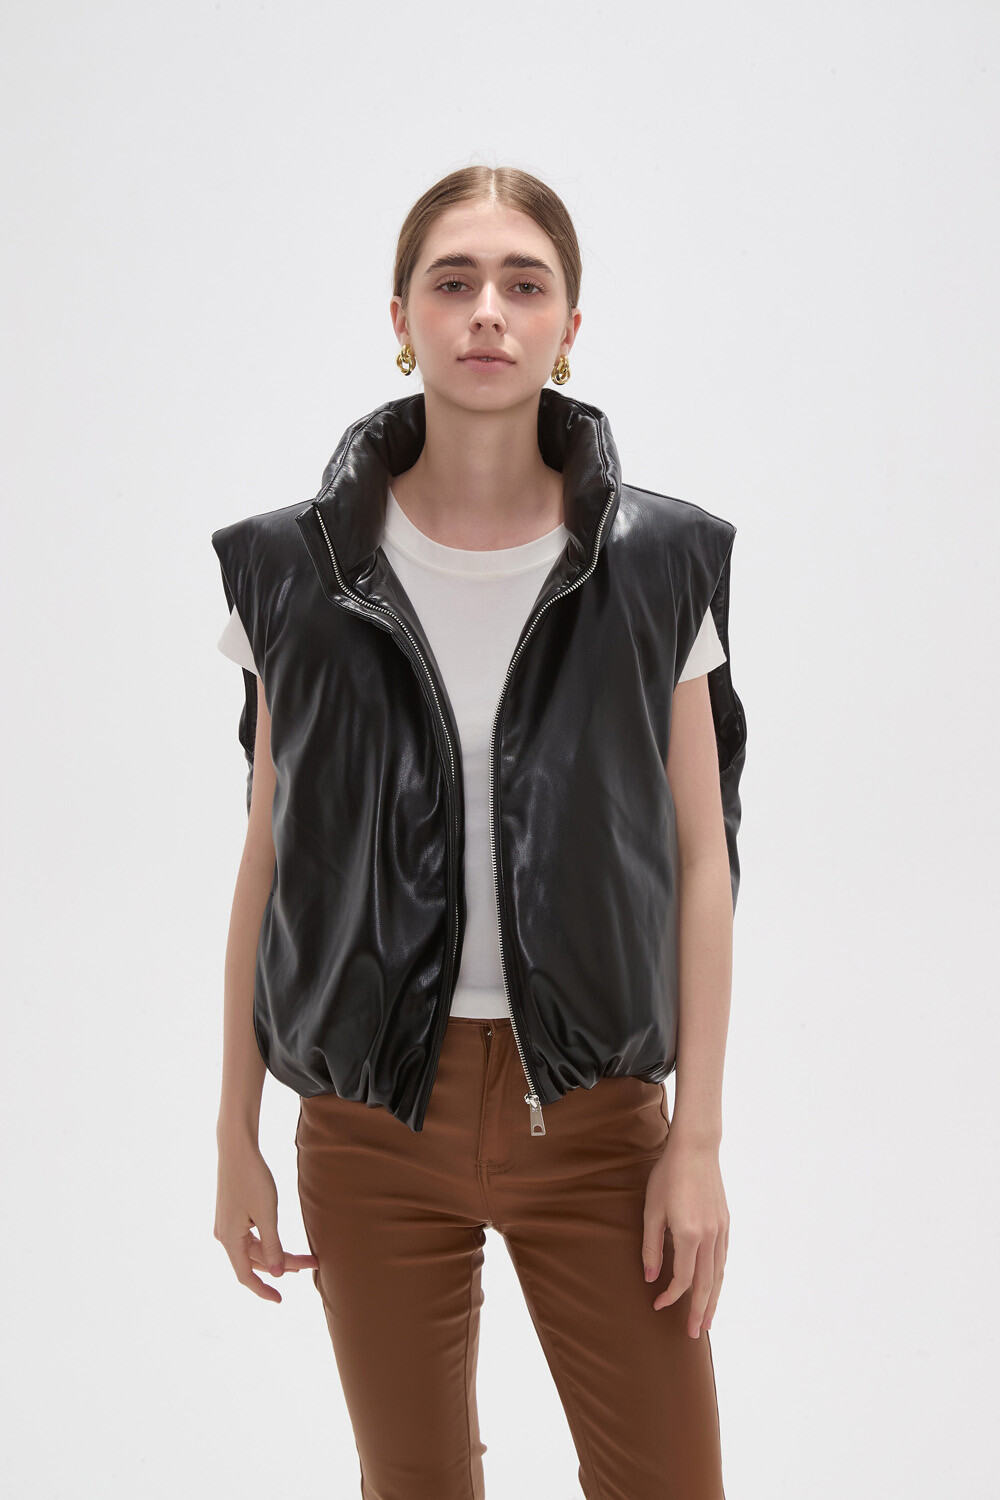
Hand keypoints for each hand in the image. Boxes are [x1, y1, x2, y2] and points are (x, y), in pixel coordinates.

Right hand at [214, 1136, 318, 1302]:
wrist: (237, 1147)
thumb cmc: (251, 1178)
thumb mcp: (266, 1213)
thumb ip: (272, 1245)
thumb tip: (277, 1274)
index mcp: (229, 1239)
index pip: (246, 1276)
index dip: (263, 1290)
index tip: (280, 1300)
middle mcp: (225, 1236)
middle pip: (255, 1261)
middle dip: (283, 1266)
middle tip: (311, 1264)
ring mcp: (228, 1225)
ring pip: (255, 1249)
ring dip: (278, 1254)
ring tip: (303, 1258)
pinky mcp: (234, 1214)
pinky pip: (251, 1237)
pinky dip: (269, 1242)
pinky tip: (282, 1244)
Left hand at [641, 1131, 728, 1337]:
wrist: (696, 1148)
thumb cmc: (667, 1176)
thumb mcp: (651, 1210)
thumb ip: (651, 1246)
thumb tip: (650, 1277)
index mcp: (689, 1235)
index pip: (681, 1278)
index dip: (670, 1296)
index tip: (657, 1304)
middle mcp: (710, 1237)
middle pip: (706, 1284)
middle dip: (699, 1311)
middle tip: (695, 1334)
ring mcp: (721, 1230)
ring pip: (719, 1274)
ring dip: (713, 1299)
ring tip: (707, 1319)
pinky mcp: (725, 1222)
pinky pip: (723, 1258)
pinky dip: (719, 1277)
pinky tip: (714, 1285)